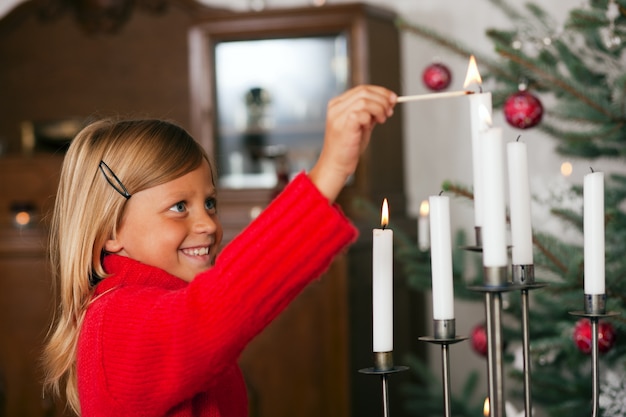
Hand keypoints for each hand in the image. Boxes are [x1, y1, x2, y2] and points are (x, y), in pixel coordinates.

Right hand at [309, 85, 396, 201]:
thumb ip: (370, 113)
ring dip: (379, 108)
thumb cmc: (347, 148)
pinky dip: (371, 118)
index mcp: (338, 104)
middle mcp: (336, 107)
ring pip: (365, 100)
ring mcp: (338, 115)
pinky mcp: (343, 125)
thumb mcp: (361, 125)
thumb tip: (388, 101)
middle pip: (364, 91)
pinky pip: (362, 113)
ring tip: (382, 120)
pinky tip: (371, 126)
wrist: (336, 165)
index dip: (380, 92)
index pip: (362, 89)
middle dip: (382, 99)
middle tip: (390, 111)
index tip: (393, 99)